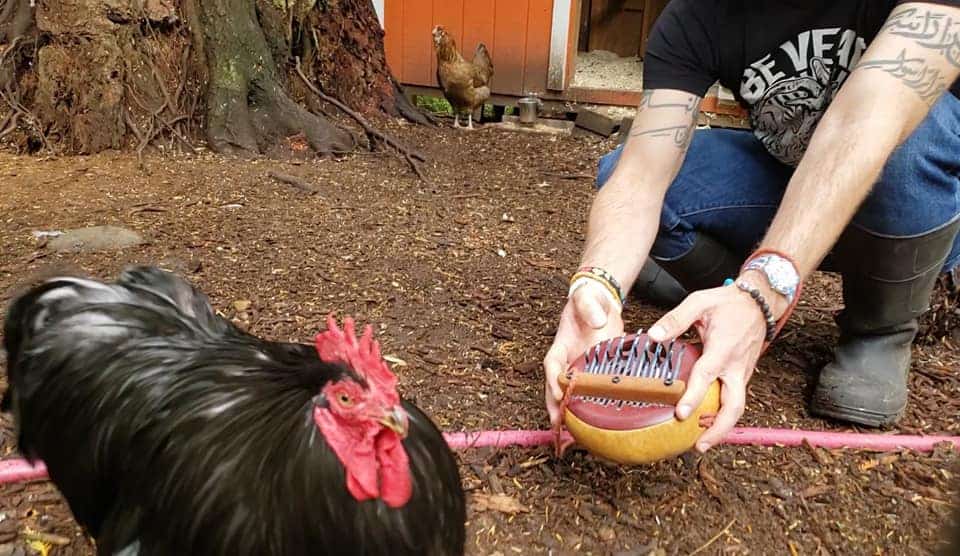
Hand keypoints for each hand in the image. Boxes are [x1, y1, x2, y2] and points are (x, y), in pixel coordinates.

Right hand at [543, 281, 623, 427]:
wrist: (600, 304)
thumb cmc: (590, 300)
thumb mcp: (587, 298)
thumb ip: (589, 306)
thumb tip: (599, 323)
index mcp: (561, 344)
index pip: (552, 362)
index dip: (553, 378)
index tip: (559, 392)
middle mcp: (566, 360)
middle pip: (553, 386)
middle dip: (554, 406)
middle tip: (557, 425)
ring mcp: (577, 368)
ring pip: (566, 394)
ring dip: (565, 414)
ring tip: (567, 436)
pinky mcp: (591, 374)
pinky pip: (584, 395)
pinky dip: (582, 412)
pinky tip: (585, 429)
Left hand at [647, 277, 786, 451]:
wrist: (759, 303)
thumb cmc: (728, 304)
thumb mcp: (699, 302)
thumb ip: (675, 319)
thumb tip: (654, 336)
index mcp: (723, 349)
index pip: (707, 376)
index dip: (694, 396)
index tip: (681, 413)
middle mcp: (735, 366)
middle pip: (734, 406)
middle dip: (718, 430)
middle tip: (699, 446)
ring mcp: (741, 373)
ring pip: (736, 407)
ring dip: (721, 428)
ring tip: (701, 443)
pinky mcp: (742, 376)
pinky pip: (734, 400)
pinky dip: (723, 415)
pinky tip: (706, 423)